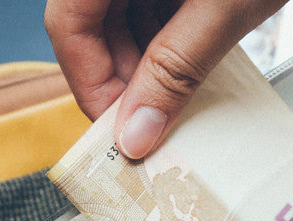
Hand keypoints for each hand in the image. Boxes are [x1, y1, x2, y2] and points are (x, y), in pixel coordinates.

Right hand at [44, 0, 287, 158]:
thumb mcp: (225, 5)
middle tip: (154, 124)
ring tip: (180, 96)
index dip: (90, 87)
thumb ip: (176, 70)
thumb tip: (136, 134)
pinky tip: (193, 62)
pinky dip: (167, 35)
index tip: (119, 135)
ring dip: (146, 61)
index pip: (67, 26)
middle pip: (90, 23)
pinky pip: (149, 1)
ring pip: (119, 16)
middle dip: (123, 78)